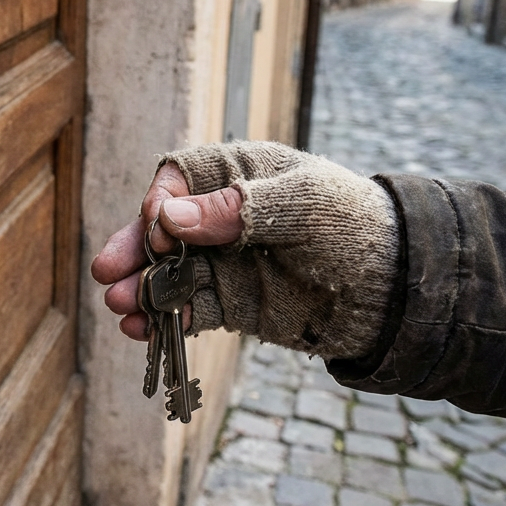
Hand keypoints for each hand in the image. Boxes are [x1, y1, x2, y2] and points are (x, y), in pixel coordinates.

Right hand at [91, 141, 401, 360]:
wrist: (398, 291)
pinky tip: (143, 332)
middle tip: (107, 272)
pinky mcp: (233, 302)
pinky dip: (164, 320)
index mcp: (242, 173)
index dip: (162, 200)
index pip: (183, 177)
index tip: (158, 228)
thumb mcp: (304, 207)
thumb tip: (169, 215)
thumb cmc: (358, 228)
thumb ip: (238, 209)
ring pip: (170, 272)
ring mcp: (227, 261)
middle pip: (164, 227)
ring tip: (120, 307)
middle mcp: (226, 216)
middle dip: (135, 249)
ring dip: (143, 288)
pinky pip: (189, 309)